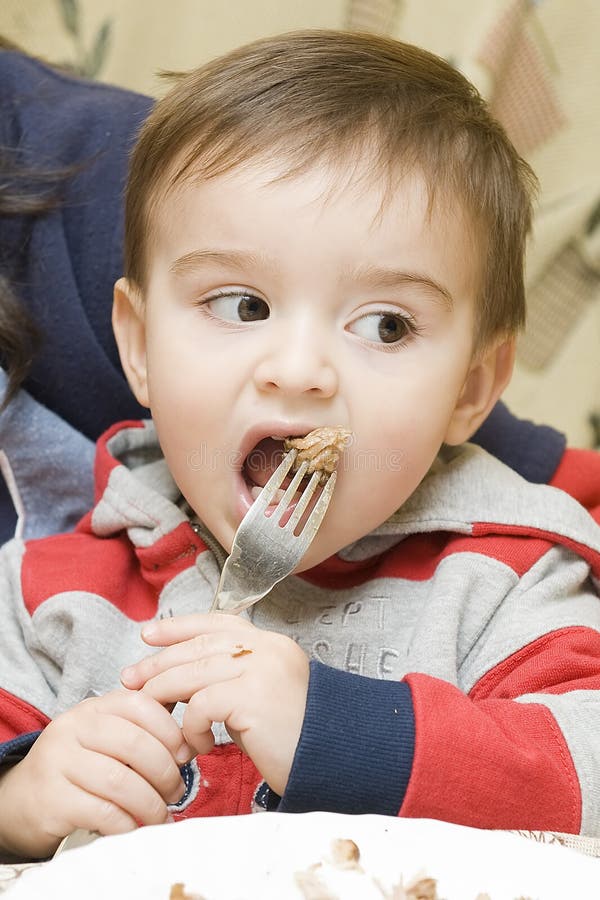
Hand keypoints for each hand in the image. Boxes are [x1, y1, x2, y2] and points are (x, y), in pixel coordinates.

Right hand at [0, 689, 192, 858]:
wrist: (22, 799)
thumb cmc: (78, 767)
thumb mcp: (105, 738)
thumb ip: (142, 731)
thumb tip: (190, 743)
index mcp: (93, 708)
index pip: (140, 705)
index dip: (170, 730)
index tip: (185, 754)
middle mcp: (72, 728)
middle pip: (135, 744)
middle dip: (165, 772)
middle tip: (176, 791)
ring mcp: (58, 762)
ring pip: (120, 781)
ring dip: (150, 803)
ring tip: (160, 815)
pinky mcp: (52, 800)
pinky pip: (103, 812)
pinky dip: (128, 824)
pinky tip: (135, 829)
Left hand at [121, 613, 309, 795]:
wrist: (334, 761)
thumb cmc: (293, 738)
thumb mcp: (260, 697)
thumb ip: (230, 680)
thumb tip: (181, 680)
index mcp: (270, 643)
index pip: (217, 622)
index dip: (180, 626)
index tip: (148, 634)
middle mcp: (268, 648)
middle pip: (199, 646)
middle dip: (159, 661)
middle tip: (131, 679)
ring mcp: (262, 669)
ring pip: (194, 672)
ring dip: (166, 695)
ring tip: (155, 716)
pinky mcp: (254, 697)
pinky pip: (203, 705)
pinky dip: (191, 726)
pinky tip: (199, 744)